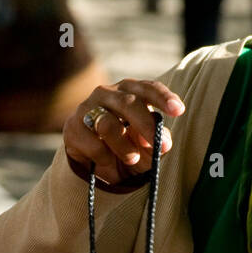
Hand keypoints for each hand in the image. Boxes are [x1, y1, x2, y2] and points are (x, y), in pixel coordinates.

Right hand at [63, 80, 184, 186]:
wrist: (93, 164)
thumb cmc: (125, 147)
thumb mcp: (146, 146)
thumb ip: (156, 141)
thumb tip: (161, 141)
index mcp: (129, 92)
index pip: (148, 88)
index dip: (163, 98)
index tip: (179, 111)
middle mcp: (107, 93)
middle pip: (128, 103)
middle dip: (145, 125)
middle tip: (157, 145)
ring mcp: (87, 108)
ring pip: (107, 123)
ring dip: (123, 146)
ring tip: (132, 159)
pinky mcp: (72, 127)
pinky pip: (91, 142)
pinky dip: (103, 156)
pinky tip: (106, 161)